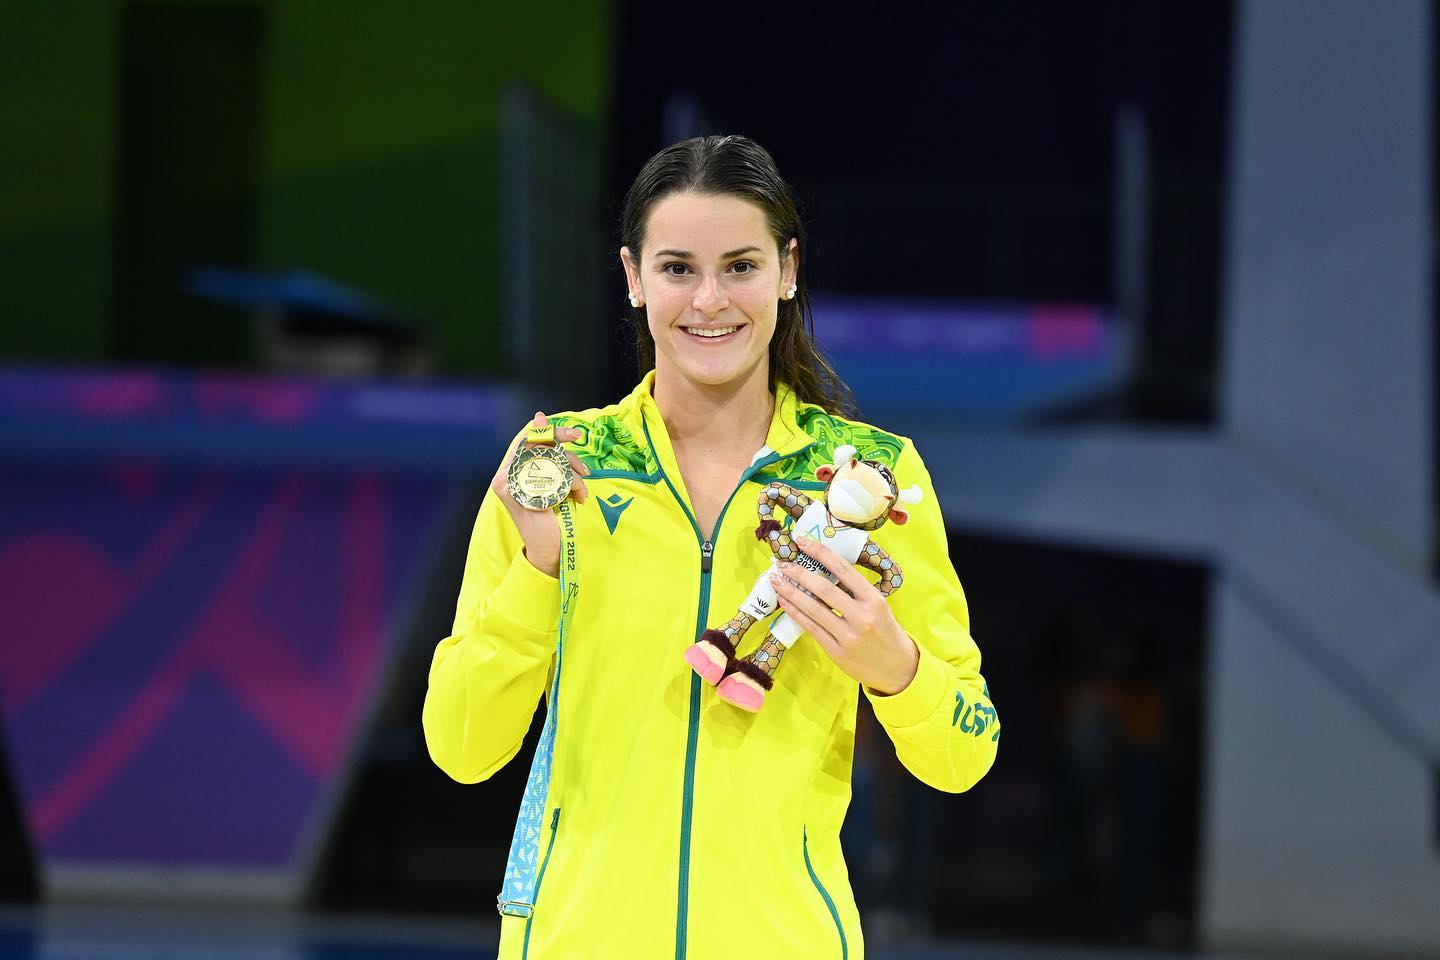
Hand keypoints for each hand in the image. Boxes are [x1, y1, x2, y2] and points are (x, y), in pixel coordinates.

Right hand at [490, 411, 589, 577]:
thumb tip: (538, 416)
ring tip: (581, 491)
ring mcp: (511, 486)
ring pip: (551, 462)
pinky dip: (574, 486)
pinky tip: (578, 498)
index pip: (528, 439)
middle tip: (585, 470)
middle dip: (569, 457)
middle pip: (541, 447)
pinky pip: (557, 477)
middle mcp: (505, 476)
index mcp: (509, 470)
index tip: (576, 434)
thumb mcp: (550, 478)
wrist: (548, 549)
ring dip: (574, 476)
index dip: (551, 431)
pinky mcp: (525, 496)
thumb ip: (546, 452)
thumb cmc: (551, 514)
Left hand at [768, 534, 918, 694]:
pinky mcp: (837, 652)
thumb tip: (823, 570)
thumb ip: (856, 592)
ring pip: (813, 609)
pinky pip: (811, 628)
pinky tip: (784, 602)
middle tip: (782, 563)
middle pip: (824, 588)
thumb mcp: (879, 607)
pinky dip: (795, 613)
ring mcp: (848, 636)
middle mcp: (862, 616)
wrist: (898, 668)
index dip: (820, 552)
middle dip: (799, 573)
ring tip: (776, 581)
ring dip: (791, 592)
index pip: (843, 569)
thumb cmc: (886, 632)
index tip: (802, 541)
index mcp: (874, 599)